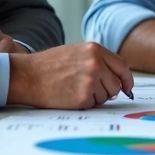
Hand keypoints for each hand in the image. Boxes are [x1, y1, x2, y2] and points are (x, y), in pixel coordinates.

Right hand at [7, 42, 133, 108]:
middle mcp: (95, 64)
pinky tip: (70, 96)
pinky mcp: (83, 97)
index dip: (127, 79)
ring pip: (105, 96)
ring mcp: (90, 81)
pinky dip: (85, 104)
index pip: (122, 66)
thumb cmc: (49, 65)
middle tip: (92, 90)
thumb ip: (97, 60)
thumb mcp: (76, 52)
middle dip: (108, 91)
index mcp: (95, 50)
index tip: (127, 87)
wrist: (28, 75)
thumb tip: (117, 77)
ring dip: (95, 97)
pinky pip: (93, 105)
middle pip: (116, 84)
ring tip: (75, 89)